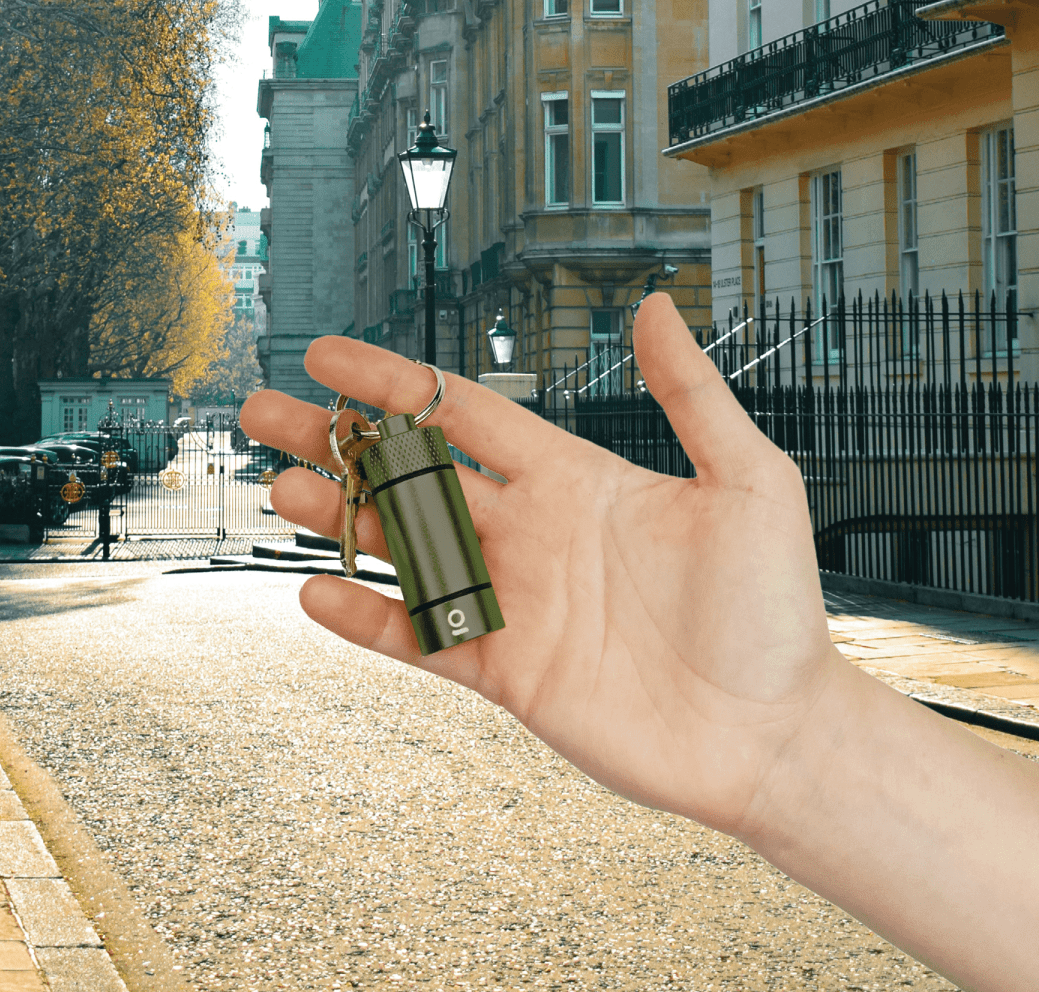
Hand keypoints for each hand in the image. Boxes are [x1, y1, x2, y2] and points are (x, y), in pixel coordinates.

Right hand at [240, 293, 842, 838]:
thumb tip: (653, 306)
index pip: (464, 413)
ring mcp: (513, 602)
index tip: (330, 356)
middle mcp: (530, 532)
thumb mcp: (747, 480)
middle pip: (411, 473)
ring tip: (277, 486)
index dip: (395, 381)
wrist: (773, 732)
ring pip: (404, 548)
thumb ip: (692, 395)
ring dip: (338, 516)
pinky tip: (316, 590)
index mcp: (574, 478)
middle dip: (337, 440)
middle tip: (265, 412)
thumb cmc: (773, 606)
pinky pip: (420, 638)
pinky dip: (368, 617)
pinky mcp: (506, 672)